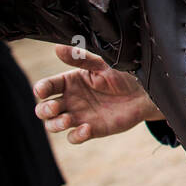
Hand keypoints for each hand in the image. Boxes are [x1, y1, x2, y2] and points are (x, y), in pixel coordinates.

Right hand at [33, 44, 161, 144]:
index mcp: (70, 82)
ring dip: (55, 125)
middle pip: (44, 109)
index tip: (42, 91)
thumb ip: (81, 58)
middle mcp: (70, 100)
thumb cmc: (123, 75)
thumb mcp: (103, 65)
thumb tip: (58, 48)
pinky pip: (74, 137)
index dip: (41, 89)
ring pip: (54, 125)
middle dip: (45, 110)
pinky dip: (76, 135)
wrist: (144, 93)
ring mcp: (79, 116)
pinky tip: (87, 128)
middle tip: (56, 107)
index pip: (47, 86)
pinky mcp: (90, 130)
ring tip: (68, 120)